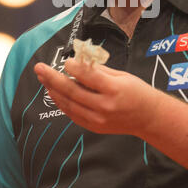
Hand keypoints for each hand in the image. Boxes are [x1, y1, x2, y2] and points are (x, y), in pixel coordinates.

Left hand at [34, 58, 154, 135]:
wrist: (148, 117)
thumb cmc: (137, 91)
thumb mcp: (122, 75)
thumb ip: (99, 70)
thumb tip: (78, 62)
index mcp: (114, 89)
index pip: (87, 76)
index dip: (73, 67)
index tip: (66, 61)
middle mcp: (104, 106)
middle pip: (72, 91)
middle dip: (52, 78)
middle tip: (39, 67)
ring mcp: (98, 119)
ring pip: (68, 104)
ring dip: (53, 90)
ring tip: (42, 78)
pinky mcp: (94, 127)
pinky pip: (72, 114)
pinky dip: (61, 102)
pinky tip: (54, 92)